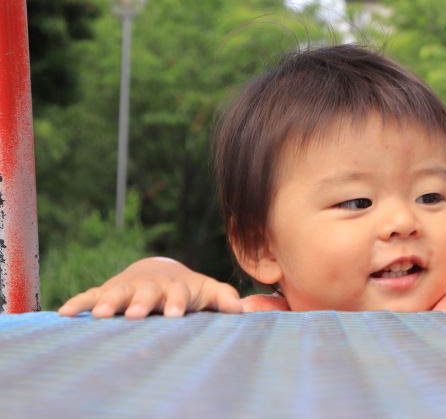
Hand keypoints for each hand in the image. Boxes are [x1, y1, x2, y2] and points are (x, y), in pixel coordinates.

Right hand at [57, 257, 242, 318]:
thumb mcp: (206, 291)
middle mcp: (150, 285)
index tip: (175, 315)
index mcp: (175, 287)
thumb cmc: (186, 289)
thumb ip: (222, 297)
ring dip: (108, 302)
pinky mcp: (106, 291)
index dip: (176, 303)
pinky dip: (78, 303)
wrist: (159, 271)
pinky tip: (65, 314)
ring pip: (117, 292)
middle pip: (145, 292)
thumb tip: (240, 309)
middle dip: (140, 302)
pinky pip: (90, 295)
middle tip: (134, 314)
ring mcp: (127, 287)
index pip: (177, 293)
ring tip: (99, 316)